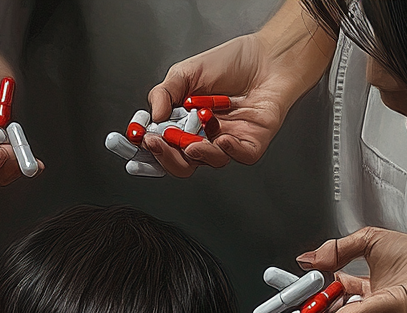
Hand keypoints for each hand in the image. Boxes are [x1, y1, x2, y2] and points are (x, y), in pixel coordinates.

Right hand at [145, 4, 335, 178]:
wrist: (270, 56)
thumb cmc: (233, 63)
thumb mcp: (188, 71)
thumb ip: (166, 91)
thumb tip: (153, 115)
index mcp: (187, 124)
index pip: (163, 145)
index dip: (149, 148)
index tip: (137, 140)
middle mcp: (205, 137)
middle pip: (182, 163)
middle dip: (167, 156)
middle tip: (158, 143)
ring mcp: (228, 143)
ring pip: (208, 162)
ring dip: (196, 153)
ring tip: (190, 140)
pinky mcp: (252, 144)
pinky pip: (240, 156)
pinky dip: (229, 151)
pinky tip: (221, 140)